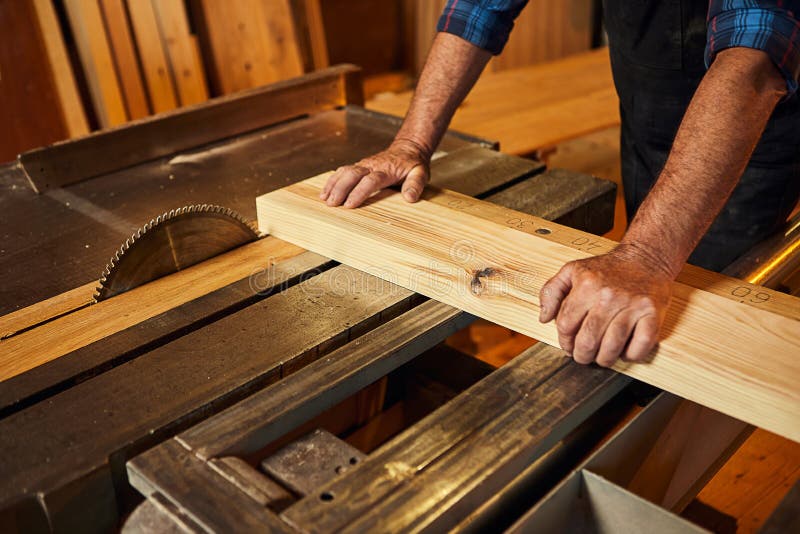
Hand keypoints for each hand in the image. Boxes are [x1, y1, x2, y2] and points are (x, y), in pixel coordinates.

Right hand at [320, 140, 429, 207]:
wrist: (407, 148)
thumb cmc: (412, 164)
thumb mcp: (420, 173)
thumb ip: (415, 185)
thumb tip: (409, 198)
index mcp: (386, 170)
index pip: (370, 181)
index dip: (359, 192)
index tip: (349, 205)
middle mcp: (371, 166)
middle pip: (352, 175)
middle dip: (340, 189)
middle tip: (331, 204)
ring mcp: (363, 165)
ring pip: (344, 172)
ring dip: (333, 185)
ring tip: (324, 199)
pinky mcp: (358, 166)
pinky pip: (342, 171)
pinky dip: (332, 181)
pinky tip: (325, 192)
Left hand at [538, 245, 672, 366]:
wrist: (646, 257)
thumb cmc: (608, 268)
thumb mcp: (572, 270)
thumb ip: (551, 291)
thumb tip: (544, 318)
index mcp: (586, 285)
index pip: (566, 325)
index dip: (564, 340)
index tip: (568, 345)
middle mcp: (608, 296)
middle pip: (587, 341)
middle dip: (582, 355)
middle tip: (583, 356)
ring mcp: (632, 306)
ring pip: (611, 348)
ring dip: (604, 359)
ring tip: (602, 357)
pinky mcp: (652, 313)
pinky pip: (639, 346)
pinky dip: (630, 356)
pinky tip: (624, 351)